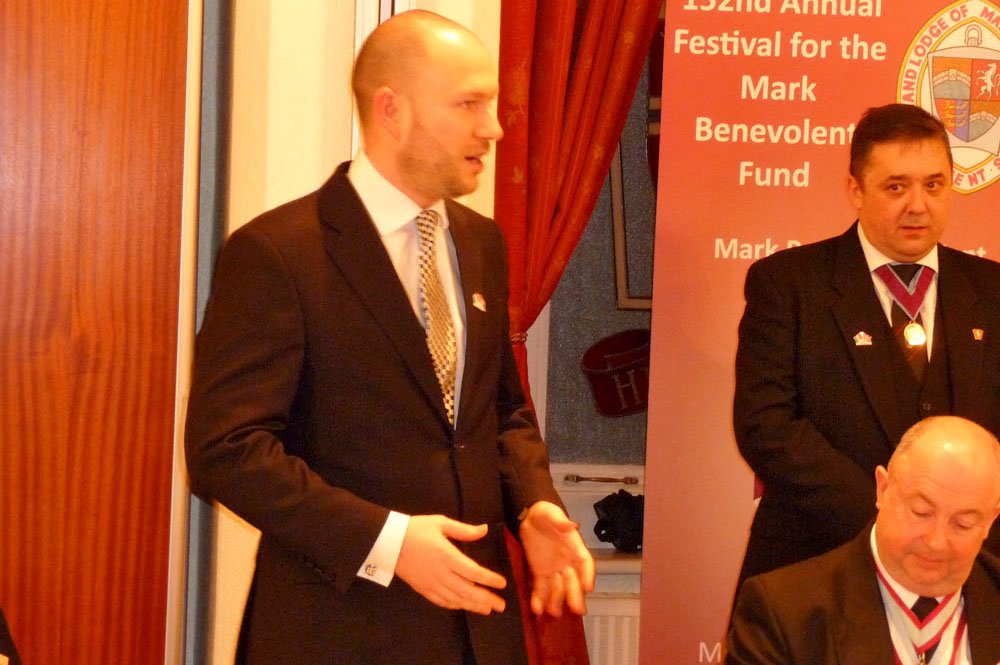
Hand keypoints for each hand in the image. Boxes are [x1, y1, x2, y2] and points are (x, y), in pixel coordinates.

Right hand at [394, 514, 507, 614]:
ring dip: (473, 605)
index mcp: (448, 556)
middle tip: (501, 606)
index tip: (502, 584)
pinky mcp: (423, 589)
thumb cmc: (416, 529)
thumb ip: (464, 530)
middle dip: (486, 599)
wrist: (388, 542)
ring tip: (488, 610)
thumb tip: (484, 529)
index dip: (489, 580)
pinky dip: (455, 605)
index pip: (474, 572)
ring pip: (456, 599)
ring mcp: (432, 584)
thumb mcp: (440, 523)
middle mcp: (442, 574)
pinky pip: (442, 601)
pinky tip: (463, 606)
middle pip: (468, 591)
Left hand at [519, 501, 594, 616]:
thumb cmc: (546, 514)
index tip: (588, 587)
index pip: (585, 562)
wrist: (530, 516)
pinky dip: (539, 598)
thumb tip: (572, 525)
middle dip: (575, 595)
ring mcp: (553, 568)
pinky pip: (540, 587)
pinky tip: (537, 609)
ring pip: (557, 588)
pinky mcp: (539, 572)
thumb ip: (561, 521)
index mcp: (575, 546)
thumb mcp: (552, 514)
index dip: (588, 574)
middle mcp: (567, 561)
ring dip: (557, 601)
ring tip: (554, 612)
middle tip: (578, 610)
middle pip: (574, 580)